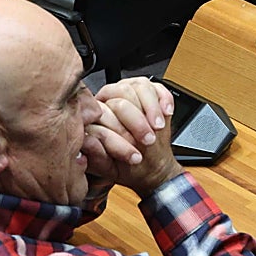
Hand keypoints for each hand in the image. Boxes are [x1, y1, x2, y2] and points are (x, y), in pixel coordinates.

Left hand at [83, 77, 183, 195]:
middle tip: (149, 139)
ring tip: (158, 127)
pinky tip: (166, 113)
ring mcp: (130, 90)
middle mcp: (110, 98)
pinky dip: (165, 99)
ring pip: (140, 87)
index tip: (135, 153)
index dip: (120, 132)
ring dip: (152, 108)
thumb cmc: (126, 165)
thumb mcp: (109, 168)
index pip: (103, 112)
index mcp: (96, 115)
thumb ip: (96, 157)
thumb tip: (88, 142)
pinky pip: (158, 87)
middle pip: (122, 96)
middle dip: (138, 121)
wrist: (147, 164)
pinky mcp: (150, 91)